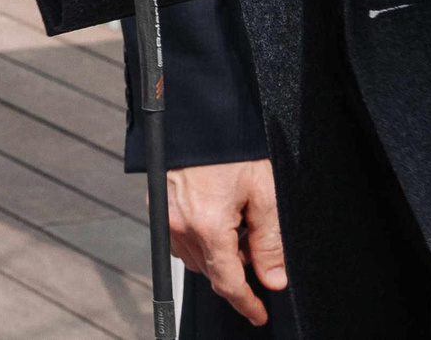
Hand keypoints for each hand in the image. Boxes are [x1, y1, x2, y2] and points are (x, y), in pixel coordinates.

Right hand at [168, 159, 287, 324]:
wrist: (196, 116)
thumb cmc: (230, 148)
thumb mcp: (263, 194)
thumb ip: (269, 242)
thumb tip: (273, 278)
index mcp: (208, 226)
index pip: (228, 282)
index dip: (246, 303)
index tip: (258, 313)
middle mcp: (180, 225)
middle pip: (210, 272)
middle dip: (236, 272)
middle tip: (255, 249)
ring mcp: (165, 216)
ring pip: (194, 258)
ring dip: (216, 256)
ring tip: (236, 228)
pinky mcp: (157, 205)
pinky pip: (179, 239)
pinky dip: (198, 241)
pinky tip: (215, 220)